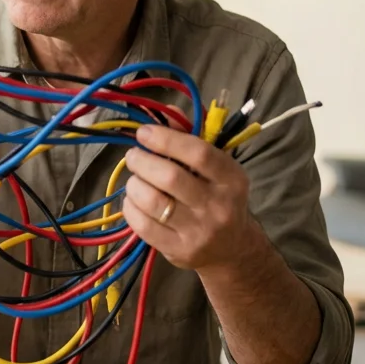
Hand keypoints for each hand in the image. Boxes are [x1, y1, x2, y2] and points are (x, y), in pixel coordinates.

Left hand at [121, 124, 260, 270]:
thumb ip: (191, 138)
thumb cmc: (220, 198)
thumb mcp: (217, 168)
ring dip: (134, 184)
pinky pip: (142, 225)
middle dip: (142, 161)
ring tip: (135, 179)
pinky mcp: (179, 250)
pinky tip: (134, 200)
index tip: (144, 133)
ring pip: (151, 201)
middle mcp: (218, 206)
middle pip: (169, 177)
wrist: (233, 250)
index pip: (199, 153)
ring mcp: (199, 232)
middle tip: (134, 156)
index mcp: (232, 179)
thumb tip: (162, 112)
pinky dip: (130, 207)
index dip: (166, 139)